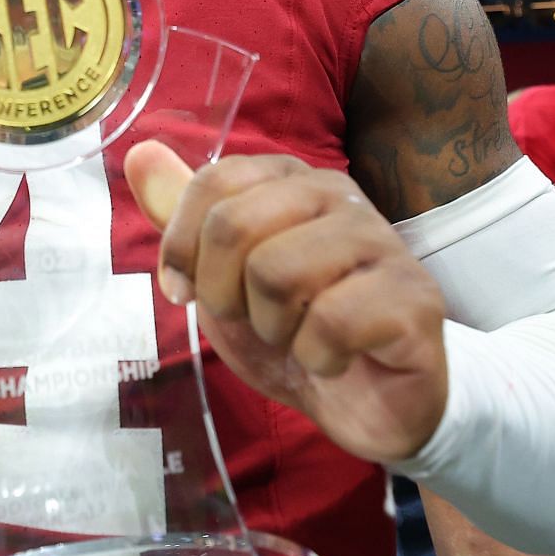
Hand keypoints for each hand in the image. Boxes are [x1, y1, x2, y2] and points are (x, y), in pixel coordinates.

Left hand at [126, 141, 448, 464]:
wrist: (370, 401)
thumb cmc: (296, 328)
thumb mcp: (223, 274)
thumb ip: (183, 216)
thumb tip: (139, 153)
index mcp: (294, 181)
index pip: (214, 182)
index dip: (184, 247)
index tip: (191, 291)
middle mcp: (342, 197)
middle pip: (234, 226)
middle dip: (223, 294)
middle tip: (254, 321)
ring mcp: (384, 245)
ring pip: (277, 272)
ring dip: (272, 328)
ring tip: (297, 336)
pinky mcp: (415, 300)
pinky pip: (330, 323)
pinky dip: (316, 358)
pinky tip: (334, 359)